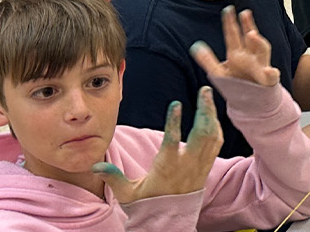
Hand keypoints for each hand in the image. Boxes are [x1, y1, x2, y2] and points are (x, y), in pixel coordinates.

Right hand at [96, 88, 222, 202]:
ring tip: (208, 96)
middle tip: (205, 90)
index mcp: (166, 168)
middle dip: (205, 111)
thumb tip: (94, 166)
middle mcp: (186, 166)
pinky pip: (215, 145)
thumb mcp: (127, 194)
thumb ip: (113, 177)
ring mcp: (199, 167)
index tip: (176, 104)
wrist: (169, 224)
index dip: (174, 123)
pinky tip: (212, 116)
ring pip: (211, 138)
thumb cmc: (147, 207)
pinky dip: (216, 128)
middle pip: (201, 135)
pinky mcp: (205, 169)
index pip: (172, 143)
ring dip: (212, 115)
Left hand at [192, 6, 282, 86]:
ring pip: (263, 51)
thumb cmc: (238, 86)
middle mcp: (251, 57)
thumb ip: (208, 61)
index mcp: (238, 54)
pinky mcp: (268, 81)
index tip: (227, 10)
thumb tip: (195, 46)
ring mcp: (261, 67)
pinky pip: (271, 76)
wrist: (253, 103)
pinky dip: (271, 73)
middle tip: (244, 13)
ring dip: (259, 42)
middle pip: (250, 38)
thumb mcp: (220, 73)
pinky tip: (269, 71)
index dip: (230, 23)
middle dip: (248, 25)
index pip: (233, 35)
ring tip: (252, 34)